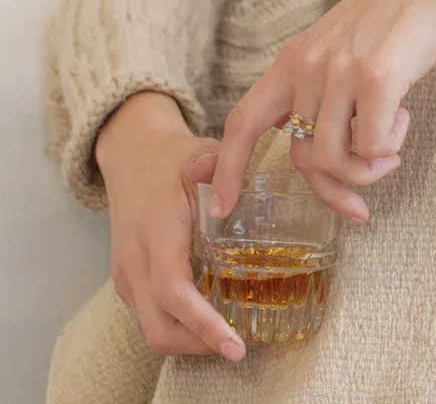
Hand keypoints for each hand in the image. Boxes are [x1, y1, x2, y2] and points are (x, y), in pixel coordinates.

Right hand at [96, 93, 246, 361]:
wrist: (131, 154)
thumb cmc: (171, 157)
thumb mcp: (198, 154)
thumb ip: (216, 167)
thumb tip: (231, 182)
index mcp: (155, 234)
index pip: (174, 293)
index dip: (203, 324)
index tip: (235, 344)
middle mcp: (134, 262)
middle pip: (160, 327)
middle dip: (200, 345)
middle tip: (243, 346)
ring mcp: (126, 273)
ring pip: (152, 328)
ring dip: (190, 340)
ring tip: (232, 336)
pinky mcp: (127, 278)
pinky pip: (150, 316)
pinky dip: (178, 327)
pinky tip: (210, 317)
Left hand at [210, 0, 435, 221]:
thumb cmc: (396, 15)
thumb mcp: (339, 47)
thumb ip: (319, 87)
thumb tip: (310, 141)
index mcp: (293, 60)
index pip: (243, 121)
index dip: (229, 168)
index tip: (225, 208)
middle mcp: (308, 66)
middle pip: (300, 158)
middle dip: (332, 192)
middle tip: (360, 206)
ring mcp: (339, 72)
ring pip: (334, 159)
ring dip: (368, 169)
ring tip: (392, 146)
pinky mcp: (377, 78)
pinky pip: (372, 146)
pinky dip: (391, 146)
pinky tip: (404, 118)